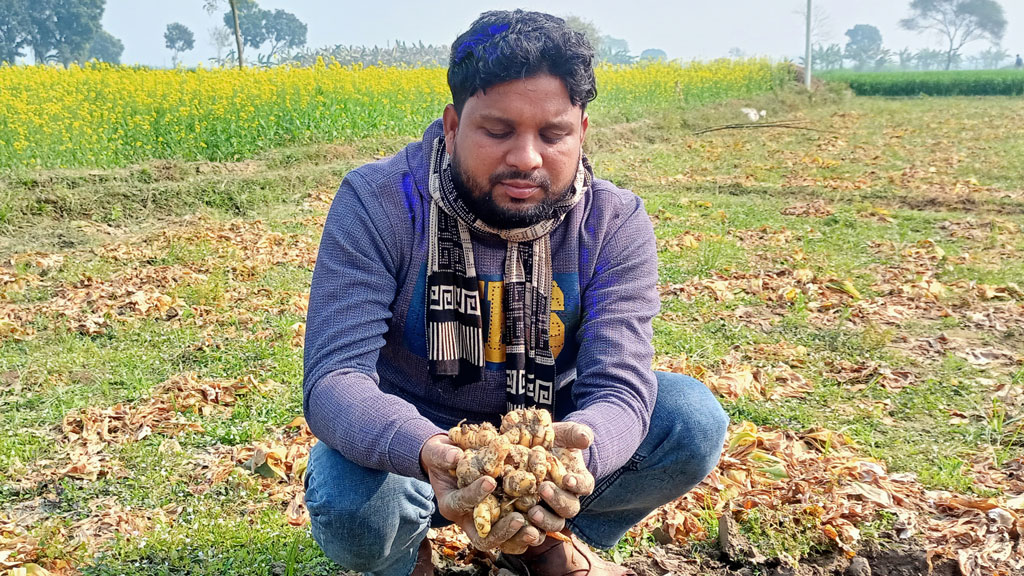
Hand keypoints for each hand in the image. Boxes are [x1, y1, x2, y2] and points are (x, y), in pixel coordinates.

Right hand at [420, 435, 542, 550]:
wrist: (450, 462)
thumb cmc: (442, 457)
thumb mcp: (437, 452)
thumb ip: (442, 455)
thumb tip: (454, 456)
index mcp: (451, 503)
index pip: (461, 503)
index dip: (475, 494)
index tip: (490, 481)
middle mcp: (468, 519)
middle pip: (482, 537)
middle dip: (500, 530)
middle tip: (517, 518)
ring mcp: (486, 523)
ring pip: (502, 542)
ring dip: (518, 538)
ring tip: (534, 530)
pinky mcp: (501, 520)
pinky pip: (514, 537)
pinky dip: (526, 534)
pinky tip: (541, 528)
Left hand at [527, 422, 595, 526]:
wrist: (532, 450)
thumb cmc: (553, 441)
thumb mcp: (564, 433)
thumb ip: (576, 433)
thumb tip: (586, 438)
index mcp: (578, 480)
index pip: (585, 485)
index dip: (578, 484)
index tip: (568, 479)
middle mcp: (566, 498)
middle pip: (570, 508)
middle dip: (558, 500)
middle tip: (544, 488)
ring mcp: (549, 509)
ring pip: (554, 523)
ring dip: (545, 520)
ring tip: (532, 512)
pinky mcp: (531, 516)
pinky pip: (535, 530)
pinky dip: (529, 531)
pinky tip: (519, 525)